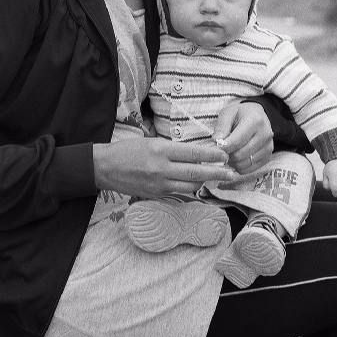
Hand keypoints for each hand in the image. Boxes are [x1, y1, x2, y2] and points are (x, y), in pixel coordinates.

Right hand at [93, 138, 238, 197]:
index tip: (224, 155)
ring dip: (203, 183)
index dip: (212, 155)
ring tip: (214, 178)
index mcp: (161, 150)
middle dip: (216, 173)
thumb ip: (172, 149)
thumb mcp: (151, 141)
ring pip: (190, 187)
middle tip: (231, 173)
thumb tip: (194, 153)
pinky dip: (188, 189)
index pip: (193, 153)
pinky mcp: (155, 195)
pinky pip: (178, 194)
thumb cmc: (127, 150)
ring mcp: (158, 185)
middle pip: (196, 173)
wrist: (104, 168)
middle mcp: (162, 169)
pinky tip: (195, 186)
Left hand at [213, 101, 273, 173]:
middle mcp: (265, 134)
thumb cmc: (240, 114)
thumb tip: (216, 142)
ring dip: (232, 162)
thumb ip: (221, 127)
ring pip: (244, 164)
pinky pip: (249, 169)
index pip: (236, 141)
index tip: (215, 147)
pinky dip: (239, 166)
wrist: (257, 115)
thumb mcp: (228, 113)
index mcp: (255, 120)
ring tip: (228, 152)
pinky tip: (236, 158)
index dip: (223, 147)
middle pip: (240, 155)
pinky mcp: (268, 157)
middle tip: (221, 150)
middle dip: (227, 155)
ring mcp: (268, 147)